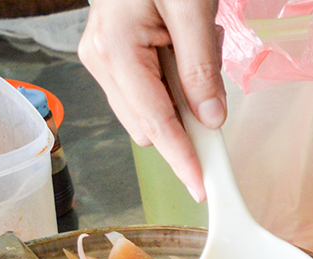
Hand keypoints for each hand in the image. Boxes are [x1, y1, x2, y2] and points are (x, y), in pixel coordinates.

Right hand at [78, 0, 223, 200]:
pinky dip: (174, 81)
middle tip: (209, 72)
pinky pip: (149, 90)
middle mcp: (102, 59)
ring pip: (149, 111)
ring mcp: (104, 58)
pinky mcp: (114, 55)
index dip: (182, 159)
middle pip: (150, 125)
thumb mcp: (192, 10)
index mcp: (116, 50)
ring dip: (181, 96)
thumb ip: (201, 67)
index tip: (203, 188)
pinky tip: (183, 44)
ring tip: (193, 42)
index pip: (156, 124)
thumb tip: (210, 119)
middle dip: (186, 118)